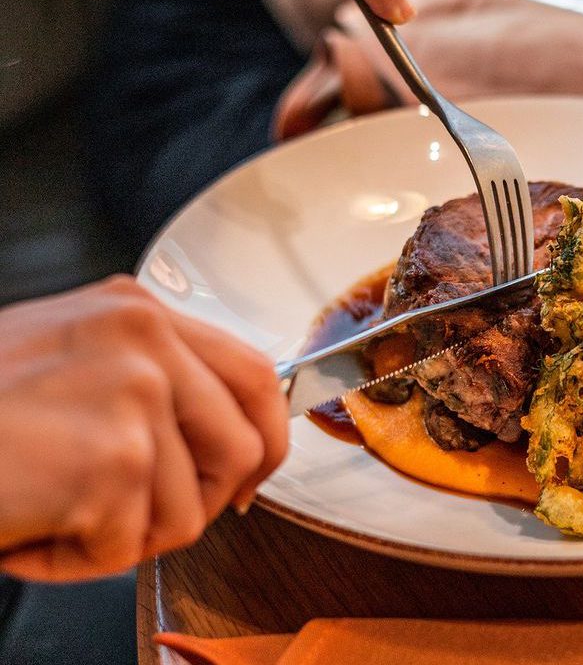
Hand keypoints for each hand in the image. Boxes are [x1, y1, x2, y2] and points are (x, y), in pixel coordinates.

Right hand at [0, 276, 287, 581]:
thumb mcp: (67, 362)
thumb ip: (145, 381)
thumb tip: (223, 438)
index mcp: (137, 311)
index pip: (253, 373)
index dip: (265, 436)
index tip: (246, 478)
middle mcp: (144, 336)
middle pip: (244, 443)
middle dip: (204, 502)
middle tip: (141, 521)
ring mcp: (134, 390)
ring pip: (188, 508)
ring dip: (120, 538)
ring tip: (52, 513)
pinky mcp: (112, 455)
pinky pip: (130, 546)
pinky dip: (77, 560)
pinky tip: (29, 529)